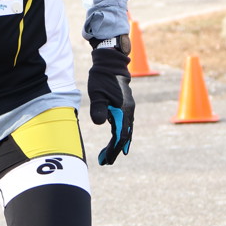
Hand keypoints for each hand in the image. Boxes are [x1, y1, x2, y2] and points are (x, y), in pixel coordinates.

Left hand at [87, 40, 133, 165]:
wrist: (110, 63)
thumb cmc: (102, 77)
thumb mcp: (97, 92)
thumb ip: (99, 108)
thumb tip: (100, 123)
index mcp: (123, 110)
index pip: (120, 135)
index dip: (114, 149)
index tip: (107, 160)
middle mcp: (128, 111)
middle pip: (124, 135)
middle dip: (115, 150)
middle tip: (105, 162)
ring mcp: (128, 108)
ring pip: (125, 130)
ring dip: (117, 143)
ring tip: (108, 155)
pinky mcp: (124, 106)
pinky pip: (123, 124)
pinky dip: (119, 134)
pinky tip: (113, 139)